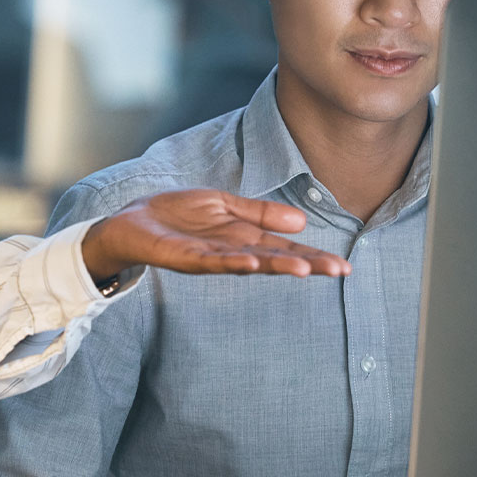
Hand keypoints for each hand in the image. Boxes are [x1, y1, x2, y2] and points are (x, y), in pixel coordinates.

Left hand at [81, 190, 351, 282]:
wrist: (133, 220)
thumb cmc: (177, 215)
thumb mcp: (225, 206)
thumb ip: (260, 214)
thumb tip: (301, 222)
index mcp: (244, 239)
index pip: (285, 250)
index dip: (313, 256)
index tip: (343, 266)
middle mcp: (232, 252)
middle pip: (275, 260)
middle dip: (307, 265)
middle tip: (338, 271)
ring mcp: (210, 257)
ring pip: (249, 263)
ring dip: (276, 267)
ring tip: (306, 270)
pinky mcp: (186, 258)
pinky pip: (213, 262)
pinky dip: (233, 263)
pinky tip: (252, 263)